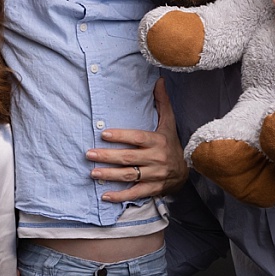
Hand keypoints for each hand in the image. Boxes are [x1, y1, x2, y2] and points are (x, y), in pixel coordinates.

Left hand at [88, 78, 187, 201]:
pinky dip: (120, 195)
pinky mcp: (153, 189)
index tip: (104, 134)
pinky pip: (135, 193)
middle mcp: (156, 159)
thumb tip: (159, 80)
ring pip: (129, 175)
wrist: (185, 172)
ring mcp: (154, 175)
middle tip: (89, 154)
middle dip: (108, 156)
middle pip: (129, 158)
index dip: (121, 136)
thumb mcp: (169, 123)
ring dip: (109, 175)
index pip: (137, 138)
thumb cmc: (171, 144)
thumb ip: (162, 103)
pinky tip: (105, 195)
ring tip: (92, 172)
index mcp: (158, 141)